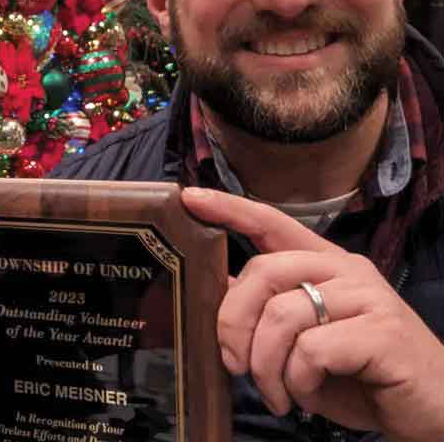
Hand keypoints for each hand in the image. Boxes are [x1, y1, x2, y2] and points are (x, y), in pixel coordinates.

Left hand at [181, 187, 443, 441]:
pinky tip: (307, 395)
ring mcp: (367, 297)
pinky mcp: (383, 332)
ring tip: (277, 394)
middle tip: (234, 365)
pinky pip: (312, 349)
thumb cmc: (360, 372)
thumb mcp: (304, 339)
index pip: (271, 222)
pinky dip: (297, 380)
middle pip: (263, 271)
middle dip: (234, 321)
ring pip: (282, 314)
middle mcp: (345, 269)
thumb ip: (267, 308)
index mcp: (324, 263)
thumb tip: (219, 284)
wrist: (431, 411)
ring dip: (266, 365)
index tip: (190, 198)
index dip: (229, 208)